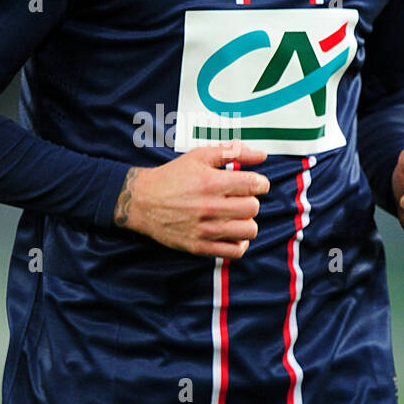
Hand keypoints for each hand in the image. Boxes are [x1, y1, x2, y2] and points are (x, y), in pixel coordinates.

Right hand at [113, 140, 269, 258]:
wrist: (142, 201)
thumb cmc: (172, 177)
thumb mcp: (199, 156)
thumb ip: (232, 152)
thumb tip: (261, 154)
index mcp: (211, 182)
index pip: (254, 184)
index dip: (261, 183)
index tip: (255, 184)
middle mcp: (209, 207)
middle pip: (253, 207)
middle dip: (251, 200)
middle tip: (240, 198)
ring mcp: (205, 229)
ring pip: (249, 230)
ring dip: (247, 221)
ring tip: (236, 216)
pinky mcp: (200, 246)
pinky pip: (235, 251)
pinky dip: (239, 242)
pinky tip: (232, 232)